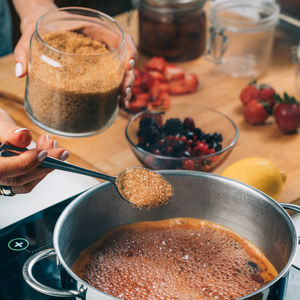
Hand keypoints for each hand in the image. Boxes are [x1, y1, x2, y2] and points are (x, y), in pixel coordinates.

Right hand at [0, 108, 68, 194]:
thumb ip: (8, 132)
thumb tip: (24, 136)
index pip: (2, 171)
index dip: (24, 164)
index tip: (42, 153)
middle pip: (18, 179)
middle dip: (44, 163)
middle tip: (59, 150)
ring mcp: (2, 182)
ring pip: (26, 182)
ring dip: (45, 165)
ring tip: (52, 144)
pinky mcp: (12, 181)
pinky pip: (28, 181)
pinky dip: (41, 167)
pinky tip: (47, 151)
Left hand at [13, 1, 137, 100]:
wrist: (42, 25)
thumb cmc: (39, 26)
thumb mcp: (30, 35)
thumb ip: (24, 51)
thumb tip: (21, 73)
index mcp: (93, 30)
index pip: (121, 37)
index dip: (130, 50)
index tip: (128, 64)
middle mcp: (102, 44)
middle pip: (126, 58)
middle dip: (129, 77)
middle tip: (124, 92)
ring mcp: (102, 56)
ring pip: (123, 71)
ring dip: (127, 86)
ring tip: (123, 101)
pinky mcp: (99, 68)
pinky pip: (114, 77)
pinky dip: (118, 89)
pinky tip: (117, 102)